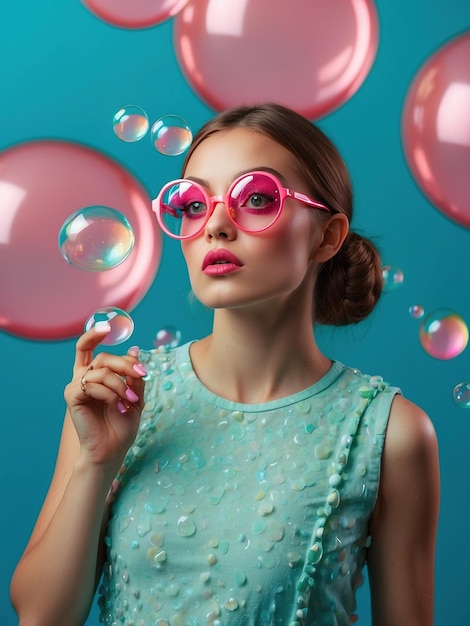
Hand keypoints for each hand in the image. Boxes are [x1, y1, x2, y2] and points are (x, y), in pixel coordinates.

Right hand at [64, 324, 146, 469]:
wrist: (112, 450)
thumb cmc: (122, 424)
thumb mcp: (135, 396)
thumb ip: (134, 375)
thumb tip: (134, 349)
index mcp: (95, 375)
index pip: (89, 347)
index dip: (95, 334)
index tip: (107, 325)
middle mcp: (82, 378)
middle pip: (102, 357)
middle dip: (124, 364)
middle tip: (141, 374)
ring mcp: (76, 387)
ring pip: (101, 371)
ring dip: (121, 384)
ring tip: (131, 400)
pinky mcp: (72, 397)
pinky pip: (93, 385)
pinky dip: (109, 394)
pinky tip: (118, 405)